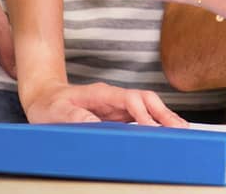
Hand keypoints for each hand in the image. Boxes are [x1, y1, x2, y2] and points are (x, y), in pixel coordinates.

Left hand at [21, 80, 185, 125]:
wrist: (44, 98)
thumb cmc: (51, 104)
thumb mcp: (58, 111)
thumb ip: (78, 116)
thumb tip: (99, 126)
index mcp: (103, 94)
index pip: (130, 100)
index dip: (143, 113)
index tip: (151, 127)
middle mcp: (114, 98)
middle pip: (146, 100)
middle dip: (164, 113)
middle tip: (180, 129)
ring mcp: (117, 105)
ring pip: (148, 107)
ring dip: (164, 117)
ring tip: (181, 131)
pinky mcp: (117, 114)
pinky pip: (141, 116)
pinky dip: (156, 122)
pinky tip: (165, 130)